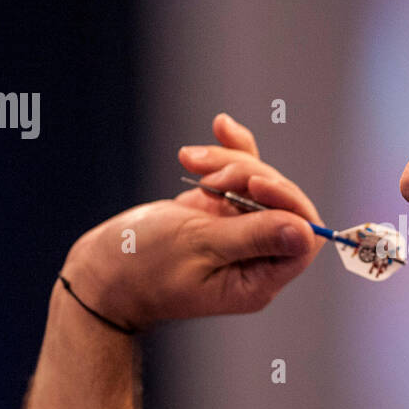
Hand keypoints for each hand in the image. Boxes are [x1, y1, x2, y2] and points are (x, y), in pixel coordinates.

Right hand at [61, 114, 325, 330]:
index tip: (254, 184)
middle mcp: (257, 258)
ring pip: (260, 183)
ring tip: (191, 162)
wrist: (102, 269)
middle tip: (210, 177)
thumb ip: (253, 236)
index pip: (304, 238)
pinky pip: (241, 177)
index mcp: (258, 280)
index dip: (290, 203)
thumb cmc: (141, 268)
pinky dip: (230, 153)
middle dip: (251, 176)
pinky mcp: (222, 212)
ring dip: (231, 162)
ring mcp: (241, 233)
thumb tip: (306, 232)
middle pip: (284, 204)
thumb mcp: (198, 247)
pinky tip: (220, 127)